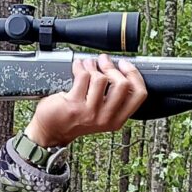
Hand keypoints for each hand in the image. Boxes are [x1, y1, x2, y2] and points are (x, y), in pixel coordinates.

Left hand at [25, 55, 147, 146]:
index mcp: (117, 120)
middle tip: (104, 61)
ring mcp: (90, 112)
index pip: (139, 94)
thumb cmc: (75, 119)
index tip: (125, 65)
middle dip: (112, 67)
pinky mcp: (74, 104)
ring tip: (88, 64)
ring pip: (101, 78)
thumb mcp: (102, 114)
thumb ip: (113, 98)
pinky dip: (80, 67)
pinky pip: (83, 76)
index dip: (134, 75)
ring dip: (93, 66)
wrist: (52, 131)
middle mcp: (105, 118)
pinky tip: (78, 67)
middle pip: (123, 85)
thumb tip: (119, 69)